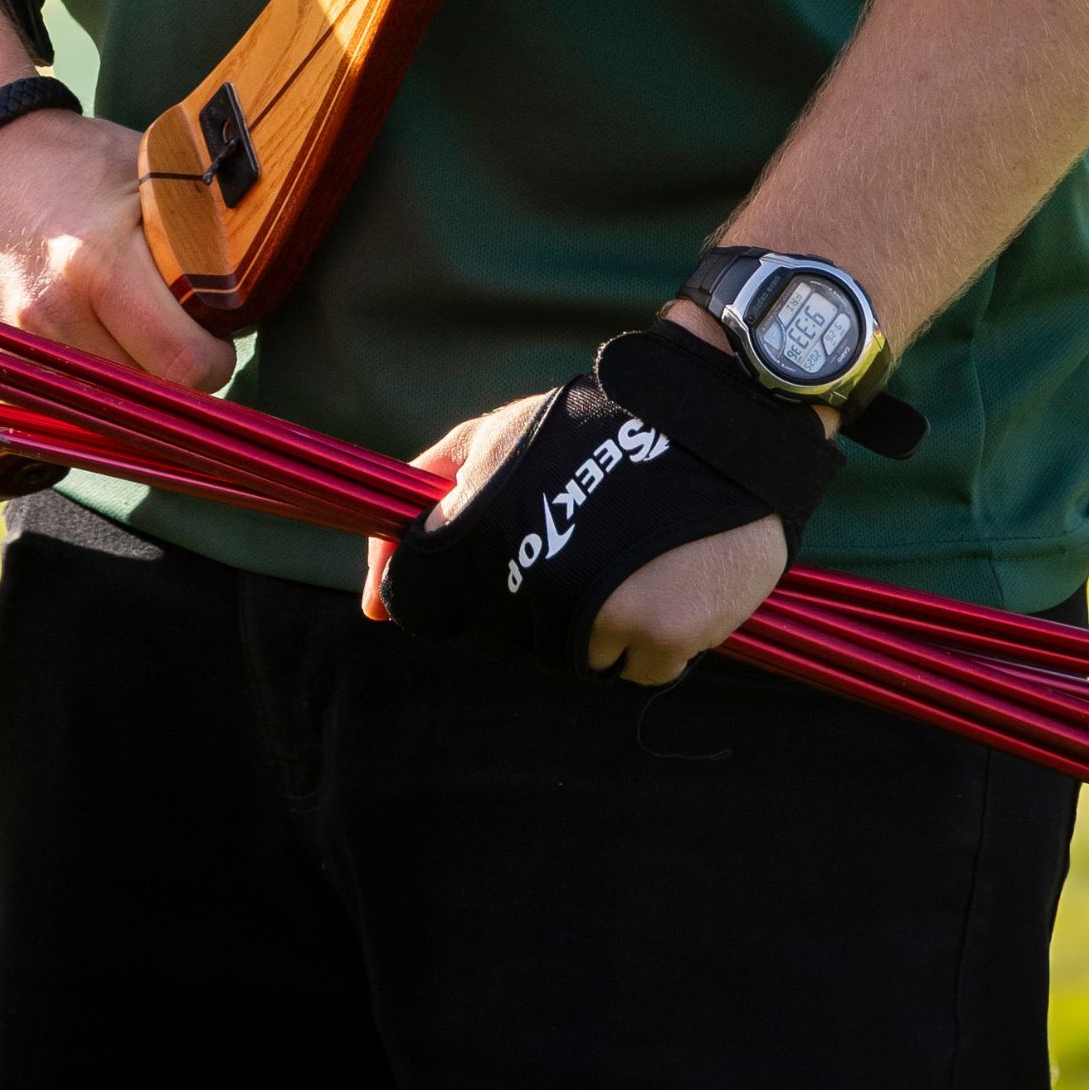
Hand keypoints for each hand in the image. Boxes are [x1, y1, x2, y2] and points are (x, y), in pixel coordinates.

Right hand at [0, 108, 232, 391]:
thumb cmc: (65, 160)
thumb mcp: (145, 170)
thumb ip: (201, 228)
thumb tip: (263, 276)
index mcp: (96, 264)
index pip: (186, 365)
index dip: (214, 356)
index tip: (215, 332)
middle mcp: (50, 318)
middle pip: (148, 402)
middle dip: (174, 378)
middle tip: (178, 338)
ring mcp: (14, 349)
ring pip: (105, 414)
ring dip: (129, 390)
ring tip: (130, 335)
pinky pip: (60, 407)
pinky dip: (84, 390)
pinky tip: (88, 343)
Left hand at [357, 381, 793, 684]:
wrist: (716, 419)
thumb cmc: (594, 426)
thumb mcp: (493, 437)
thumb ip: (423, 501)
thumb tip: (373, 605)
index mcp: (481, 528)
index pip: (423, 606)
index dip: (443, 594)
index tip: (479, 575)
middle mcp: (532, 578)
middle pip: (496, 640)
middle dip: (522, 605)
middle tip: (570, 549)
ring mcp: (597, 613)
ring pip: (567, 662)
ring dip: (589, 628)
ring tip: (620, 560)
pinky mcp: (662, 637)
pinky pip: (635, 670)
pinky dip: (650, 642)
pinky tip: (665, 580)